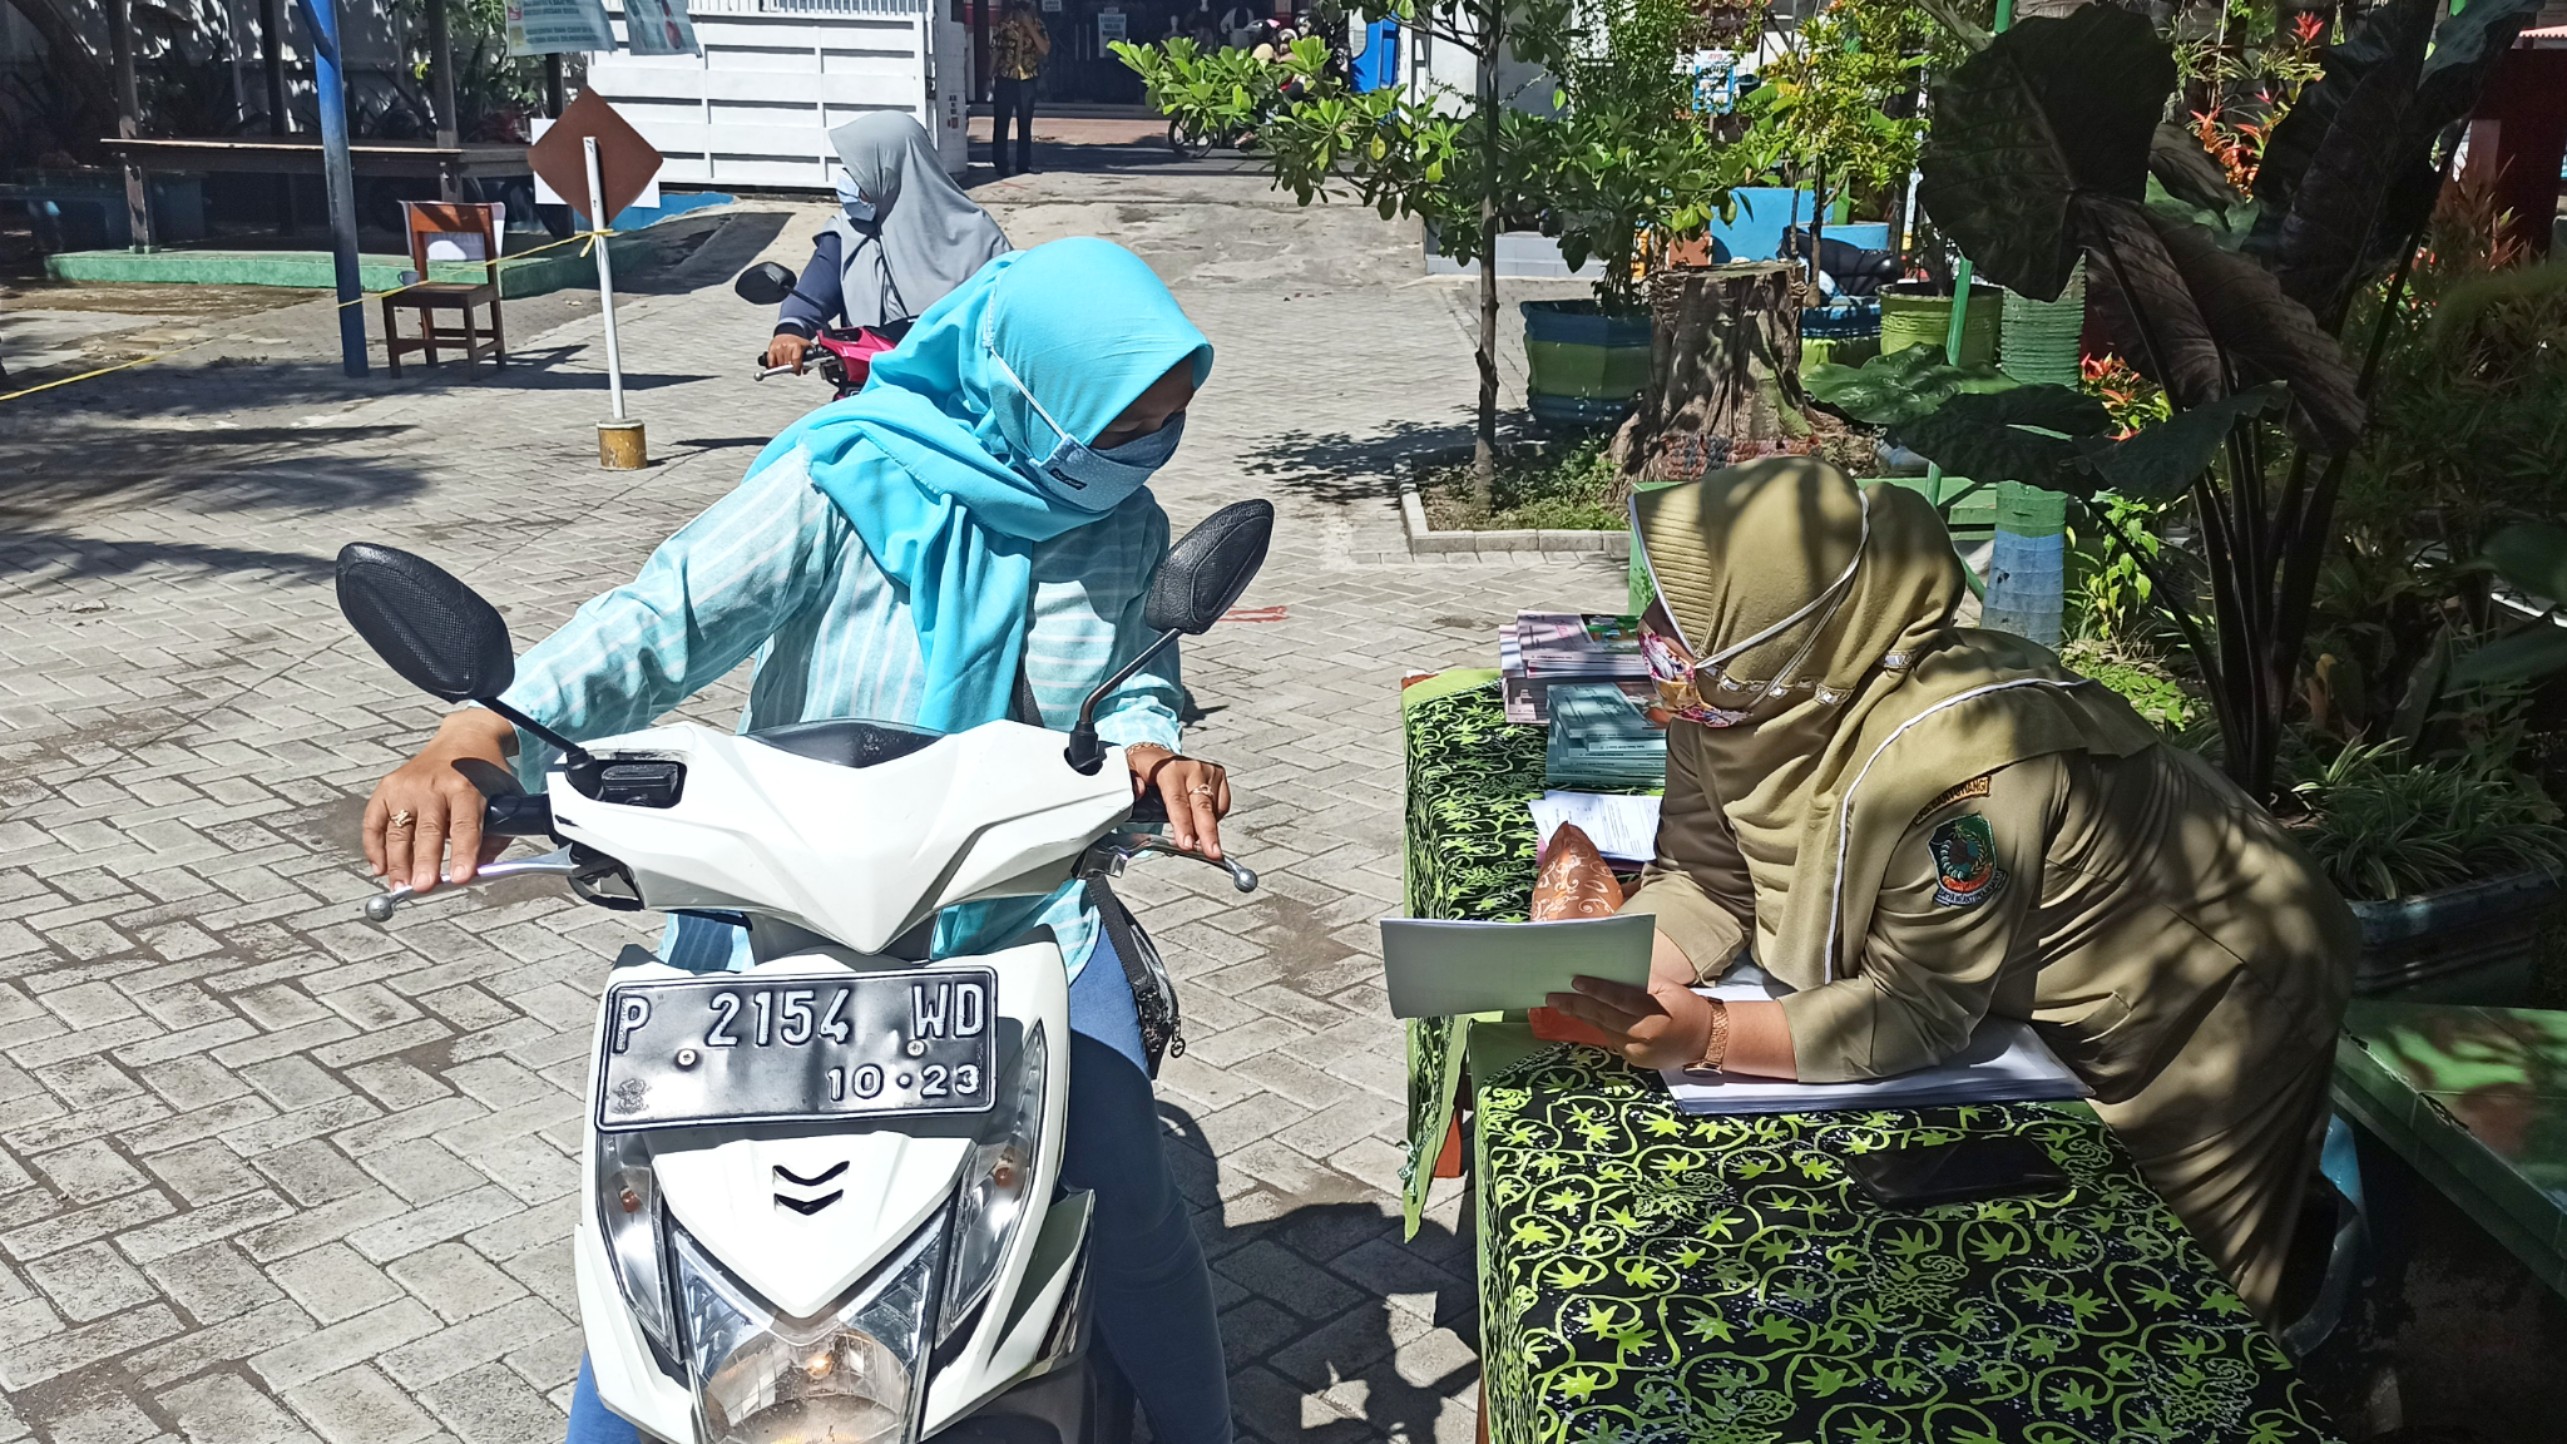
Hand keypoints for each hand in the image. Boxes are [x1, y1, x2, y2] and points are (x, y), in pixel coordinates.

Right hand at [363, 710, 518, 892]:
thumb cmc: (485, 773)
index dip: (462, 854)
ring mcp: (407, 785)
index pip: (464, 826)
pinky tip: (379, 867)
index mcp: (466, 787)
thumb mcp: (504, 797)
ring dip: (397, 863)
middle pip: (427, 831)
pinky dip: (373, 846)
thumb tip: (480, 869)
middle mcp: (433, 785)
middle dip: (424, 863)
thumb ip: (496, 834)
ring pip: (398, 831)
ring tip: (400, 886)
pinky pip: (374, 821)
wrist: (464, 738)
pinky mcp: (388, 787)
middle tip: (423, 888)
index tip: (459, 878)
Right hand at [764, 333, 808, 373]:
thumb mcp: (807, 347)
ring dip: (783, 368)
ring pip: (779, 364)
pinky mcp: (771, 349)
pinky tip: (777, 366)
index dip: (796, 368)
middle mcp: (786, 345)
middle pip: (787, 363)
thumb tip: (805, 370)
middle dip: (790, 369)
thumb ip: (810, 358)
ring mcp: (777, 347)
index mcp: (796, 345)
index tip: (797, 372)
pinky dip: (774, 366)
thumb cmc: (797, 342)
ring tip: (786, 367)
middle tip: (792, 369)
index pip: (795, 360)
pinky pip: (771, 362)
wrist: (787, 333)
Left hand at [1127, 744, 1230, 860]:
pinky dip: (1213, 818)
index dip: (1183, 824)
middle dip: (1208, 833)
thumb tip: (1137, 791)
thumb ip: (1129, 782)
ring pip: (1213, 809)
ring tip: (1200, 844)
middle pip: (1202, 807)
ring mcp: (1208, 771)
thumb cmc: (1144, 768)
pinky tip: (1200, 820)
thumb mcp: (1128, 772)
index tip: (1187, 844)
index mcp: (1169, 769)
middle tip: (1212, 853)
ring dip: (1207, 830)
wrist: (1158, 756)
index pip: (1177, 800)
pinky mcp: (1219, 775)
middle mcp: (1192, 768)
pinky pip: (1221, 806)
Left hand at [1544, 974, 1716, 1070]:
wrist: (1707, 1041)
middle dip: (1576, 1005)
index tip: (1575, 981)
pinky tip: (1584, 1016)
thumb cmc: (1687, 1007)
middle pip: (1604, 1016)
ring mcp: (1637, 1051)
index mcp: (1654, 1013)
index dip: (1596, 990)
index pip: (1619, 999)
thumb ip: (1642, 981)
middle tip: (1553, 996)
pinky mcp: (1634, 1060)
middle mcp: (1643, 1035)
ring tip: (1562, 1004)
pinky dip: (1599, 1027)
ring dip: (1582, 1016)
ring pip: (1603, 1029)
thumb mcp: (1669, 988)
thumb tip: (1612, 970)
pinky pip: (1612, 1040)